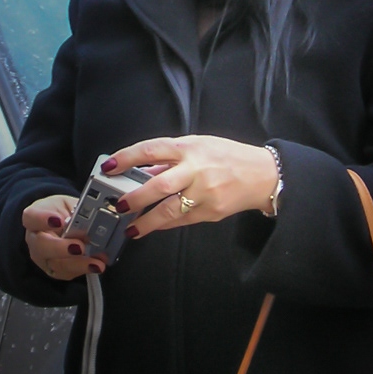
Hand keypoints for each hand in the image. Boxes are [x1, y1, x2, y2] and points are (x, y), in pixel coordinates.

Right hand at [22, 194, 106, 279]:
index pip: (32, 217)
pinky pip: (68, 273)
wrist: (61, 224)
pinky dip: (84, 269)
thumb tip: (93, 218)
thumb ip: (78, 209)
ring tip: (95, 262)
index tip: (58, 220)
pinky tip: (97, 265)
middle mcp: (34, 239)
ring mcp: (43, 257)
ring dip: (77, 264)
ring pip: (55, 264)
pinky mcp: (55, 270)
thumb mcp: (68, 203)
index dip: (43, 219)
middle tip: (79, 247)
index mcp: (34, 217)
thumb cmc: (61, 211)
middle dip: (61, 248)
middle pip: (41, 246)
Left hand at [104, 135, 278, 238]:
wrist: (263, 174)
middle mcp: (196, 169)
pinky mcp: (211, 211)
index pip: (151, 150)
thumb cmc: (228, 156)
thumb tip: (144, 169)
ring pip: (169, 210)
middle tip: (118, 204)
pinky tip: (154, 227)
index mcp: (190, 148)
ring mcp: (204, 192)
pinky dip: (166, 225)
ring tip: (131, 228)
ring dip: (146, 221)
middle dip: (135, 197)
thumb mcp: (200, 146)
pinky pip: (182, 221)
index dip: (127, 158)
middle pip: (158, 184)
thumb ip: (171, 158)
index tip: (109, 166)